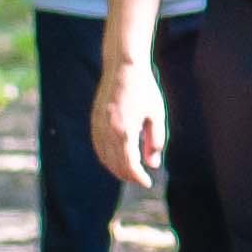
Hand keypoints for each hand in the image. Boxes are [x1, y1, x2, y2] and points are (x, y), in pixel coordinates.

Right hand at [92, 45, 165, 194]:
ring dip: (116, 168)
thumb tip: (152, 164)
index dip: (138, 177)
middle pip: (114, 164)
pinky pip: (98, 146)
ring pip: (103, 157)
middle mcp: (107, 132)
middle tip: (141, 179)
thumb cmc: (144, 90)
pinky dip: (106, 157)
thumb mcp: (156, 116)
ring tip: (130, 172)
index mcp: (124, 132)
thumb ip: (155, 141)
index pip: (129, 165)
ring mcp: (98, 126)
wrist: (123, 68)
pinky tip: (116, 159)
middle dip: (128, 175)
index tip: (148, 183)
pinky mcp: (94, 120)